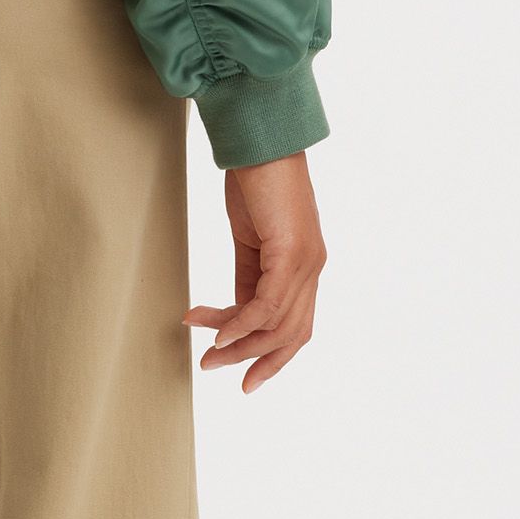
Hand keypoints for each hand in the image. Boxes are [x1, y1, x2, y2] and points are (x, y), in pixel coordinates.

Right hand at [183, 149, 323, 391]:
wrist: (261, 140)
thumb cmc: (256, 180)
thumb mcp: (250, 238)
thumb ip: (249, 277)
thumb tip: (237, 313)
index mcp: (306, 266)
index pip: (295, 326)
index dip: (272, 357)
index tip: (244, 378)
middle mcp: (313, 268)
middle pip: (289, 335)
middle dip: (252, 358)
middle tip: (214, 366)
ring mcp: (306, 262)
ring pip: (276, 325)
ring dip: (237, 344)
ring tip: (206, 352)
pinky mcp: (291, 253)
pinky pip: (266, 304)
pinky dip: (240, 323)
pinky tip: (216, 331)